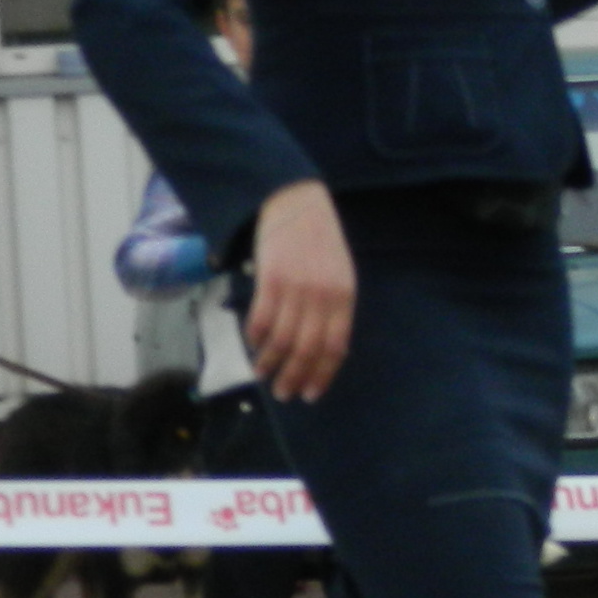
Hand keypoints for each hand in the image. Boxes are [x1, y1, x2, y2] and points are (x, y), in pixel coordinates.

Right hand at [247, 180, 355, 401]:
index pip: (335, 348)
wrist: (297, 203)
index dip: (321, 375)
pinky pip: (262, 317)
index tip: (310, 394)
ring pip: (283, 338)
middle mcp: (323, 297)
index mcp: (344, 298)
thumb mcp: (340, 277)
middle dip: (294, 375)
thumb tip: (330, 351)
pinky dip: (256, 336)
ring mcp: (296, 288)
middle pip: (307, 349)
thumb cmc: (320, 243)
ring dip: (270, 361)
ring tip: (262, 375)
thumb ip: (336, 311)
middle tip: (283, 394)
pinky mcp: (271, 278)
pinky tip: (253, 345)